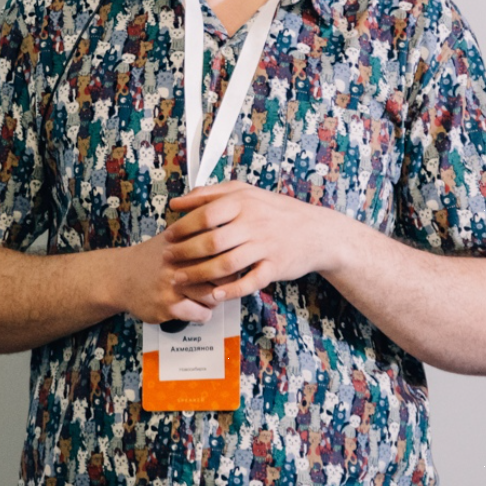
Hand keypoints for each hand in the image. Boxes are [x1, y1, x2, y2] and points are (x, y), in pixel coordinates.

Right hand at [120, 224, 223, 325]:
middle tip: (220, 284)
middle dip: (226, 282)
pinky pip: (201, 314)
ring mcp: (173, 284)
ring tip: (206, 297)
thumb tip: (231, 236)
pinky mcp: (168, 305)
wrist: (120, 277)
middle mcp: (180, 260)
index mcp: (185, 241)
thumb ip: (199, 232)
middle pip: (222, 274)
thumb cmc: (152, 258)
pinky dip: (202, 314)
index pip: (222, 251)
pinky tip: (195, 308)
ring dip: (214, 300)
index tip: (229, 266)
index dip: (230, 261)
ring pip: (214, 296)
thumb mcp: (173, 237)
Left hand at [163, 180, 327, 302]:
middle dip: (185, 253)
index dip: (183, 227)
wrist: (317, 231)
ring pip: (226, 264)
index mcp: (244, 202)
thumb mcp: (246, 192)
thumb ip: (210, 194)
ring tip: (181, 279)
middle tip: (168, 260)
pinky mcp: (275, 267)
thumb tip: (177, 201)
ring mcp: (266, 246)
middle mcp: (254, 223)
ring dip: (199, 274)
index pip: (206, 215)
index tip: (168, 237)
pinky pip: (249, 282)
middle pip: (212, 241)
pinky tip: (213, 294)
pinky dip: (230, 290)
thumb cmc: (276, 210)